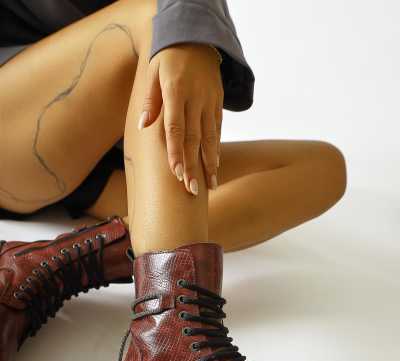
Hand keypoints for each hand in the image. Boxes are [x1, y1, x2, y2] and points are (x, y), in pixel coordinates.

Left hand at [138, 43, 223, 194]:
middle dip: (193, 166)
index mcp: (176, 91)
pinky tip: (215, 166)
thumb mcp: (153, 73)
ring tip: (210, 185)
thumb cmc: (169, 58)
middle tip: (192, 190)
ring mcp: (209, 101)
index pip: (176, 128)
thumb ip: (149, 100)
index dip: (176, 152)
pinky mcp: (218, 102)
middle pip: (194, 138)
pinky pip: (217, 129)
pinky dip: (216, 149)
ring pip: (210, 137)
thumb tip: (143, 125)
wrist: (196, 37)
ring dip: (210, 163)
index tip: (176, 174)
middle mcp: (195, 98)